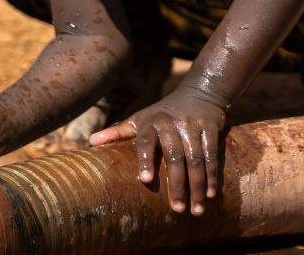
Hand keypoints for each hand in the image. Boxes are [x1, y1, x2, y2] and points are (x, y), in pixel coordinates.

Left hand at [89, 87, 226, 215]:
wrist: (199, 92)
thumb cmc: (163, 112)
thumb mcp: (140, 118)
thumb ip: (118, 131)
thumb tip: (90, 142)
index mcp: (151, 122)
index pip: (146, 141)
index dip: (145, 160)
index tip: (145, 181)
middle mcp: (172, 123)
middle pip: (174, 155)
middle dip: (177, 183)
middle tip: (177, 209)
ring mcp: (192, 126)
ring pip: (195, 159)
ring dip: (198, 186)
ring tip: (196, 210)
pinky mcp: (210, 129)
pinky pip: (211, 155)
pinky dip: (213, 176)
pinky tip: (212, 195)